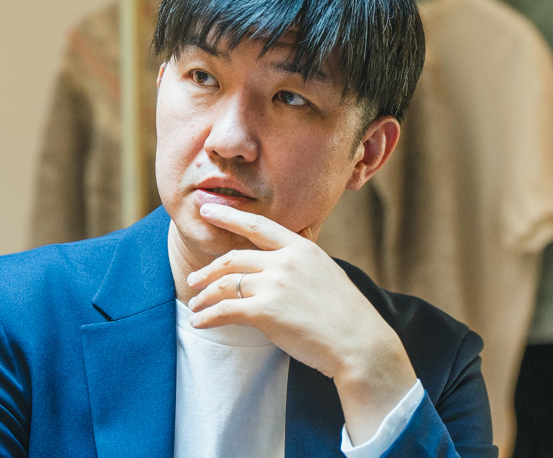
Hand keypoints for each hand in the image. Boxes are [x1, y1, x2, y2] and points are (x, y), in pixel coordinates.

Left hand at [187, 202, 417, 442]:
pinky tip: (200, 321)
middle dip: (208, 269)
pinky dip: (208, 316)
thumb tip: (289, 247)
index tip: (208, 209)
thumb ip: (302, 259)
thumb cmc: (346, 313)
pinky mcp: (266, 311)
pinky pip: (225, 310)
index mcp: (301, 248)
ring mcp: (274, 285)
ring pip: (225, 283)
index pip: (257, 225)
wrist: (358, 342)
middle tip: (194, 279)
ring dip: (204, 295)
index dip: (229, 216)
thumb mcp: (327, 271)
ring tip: (196, 304)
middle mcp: (285, 261)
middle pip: (234, 258)